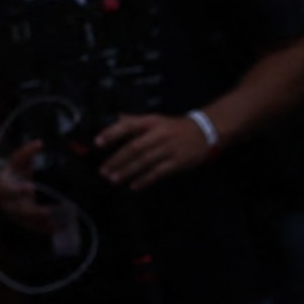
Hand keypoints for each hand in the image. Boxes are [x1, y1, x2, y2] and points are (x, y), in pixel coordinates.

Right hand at [0, 140, 57, 232]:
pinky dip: (42, 228)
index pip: (8, 189)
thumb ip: (27, 152)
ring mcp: (13, 213)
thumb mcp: (19, 160)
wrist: (8, 184)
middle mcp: (6, 202)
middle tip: (47, 211)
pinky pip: (31, 226)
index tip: (31, 188)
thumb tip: (39, 142)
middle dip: (32, 212)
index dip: (18, 190)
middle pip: (17, 209)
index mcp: (3, 186)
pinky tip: (54, 227)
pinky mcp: (21, 220)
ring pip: (25, 220)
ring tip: (53, 222)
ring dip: (39, 222)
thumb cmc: (14, 171)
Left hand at [97, 113, 213, 189]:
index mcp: (151, 122)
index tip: (98, 142)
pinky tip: (134, 185)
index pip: (128, 125)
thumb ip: (134, 121)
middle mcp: (159, 134)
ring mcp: (169, 149)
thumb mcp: (155, 119)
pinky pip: (158, 172)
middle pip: (134, 147)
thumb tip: (113, 118)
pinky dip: (145, 180)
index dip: (112, 133)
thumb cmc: (174, 127)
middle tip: (103, 170)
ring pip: (144, 161)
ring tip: (113, 179)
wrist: (205, 132)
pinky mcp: (178, 162)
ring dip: (127, 171)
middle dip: (117, 159)